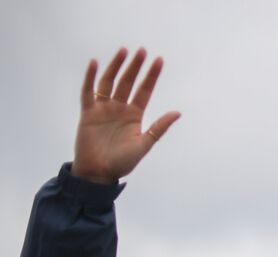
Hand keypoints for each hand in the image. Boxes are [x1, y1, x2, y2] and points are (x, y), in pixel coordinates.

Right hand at [73, 47, 179, 184]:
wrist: (99, 173)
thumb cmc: (122, 162)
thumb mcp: (144, 144)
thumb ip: (159, 128)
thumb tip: (178, 112)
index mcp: (135, 115)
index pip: (144, 91)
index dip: (151, 76)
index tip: (159, 61)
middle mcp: (119, 108)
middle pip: (128, 82)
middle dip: (135, 67)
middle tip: (142, 50)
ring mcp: (103, 109)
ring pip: (109, 82)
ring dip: (116, 67)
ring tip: (124, 51)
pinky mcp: (87, 113)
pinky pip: (88, 91)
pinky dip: (90, 77)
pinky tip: (94, 63)